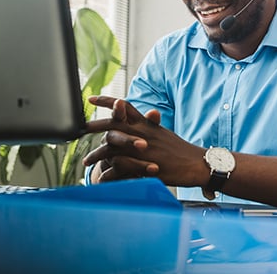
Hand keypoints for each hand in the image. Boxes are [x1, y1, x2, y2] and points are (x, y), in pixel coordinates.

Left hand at [82, 96, 206, 186]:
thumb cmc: (180, 149)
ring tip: (86, 161)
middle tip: (79, 129)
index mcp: (146, 123)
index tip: (90, 98)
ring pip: (114, 149)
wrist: (197, 163)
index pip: (125, 107)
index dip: (107, 101)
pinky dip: (110, 174)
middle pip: (113, 125)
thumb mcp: (164, 132)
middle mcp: (143, 133)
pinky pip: (122, 170)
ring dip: (97, 155)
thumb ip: (151, 125)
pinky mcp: (145, 167)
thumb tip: (147, 115)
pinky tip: (102, 178)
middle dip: (94, 126)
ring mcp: (143, 150)